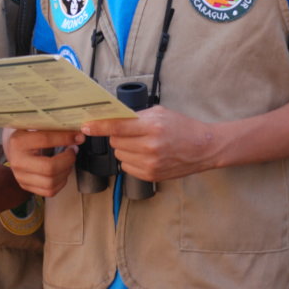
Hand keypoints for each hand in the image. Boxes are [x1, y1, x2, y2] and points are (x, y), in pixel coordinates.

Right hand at [2, 128, 83, 196]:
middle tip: (73, 150)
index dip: (65, 138)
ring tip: (68, 160)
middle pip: (49, 167)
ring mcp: (21, 177)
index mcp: (18, 142)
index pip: (46, 139)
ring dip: (66, 171)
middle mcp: (18, 162)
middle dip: (68, 159)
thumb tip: (76, 132)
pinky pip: (50, 191)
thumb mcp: (34, 126)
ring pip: (51, 182)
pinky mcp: (27, 187)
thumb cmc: (27, 135)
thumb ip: (51, 127)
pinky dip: (61, 182)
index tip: (78, 137)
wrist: (13, 149)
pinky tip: (62, 171)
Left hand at [83, 106, 215, 181]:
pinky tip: (144, 154)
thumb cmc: (182, 127)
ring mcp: (150, 163)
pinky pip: (126, 167)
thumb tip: (113, 118)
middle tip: (131, 132)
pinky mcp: (151, 175)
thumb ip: (136, 116)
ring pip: (119, 154)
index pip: (117, 127)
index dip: (98, 126)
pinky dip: (130, 159)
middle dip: (117, 135)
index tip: (85, 126)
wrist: (203, 148)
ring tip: (141, 143)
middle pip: (116, 141)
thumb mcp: (160, 113)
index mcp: (152, 127)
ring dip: (124, 148)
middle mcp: (149, 146)